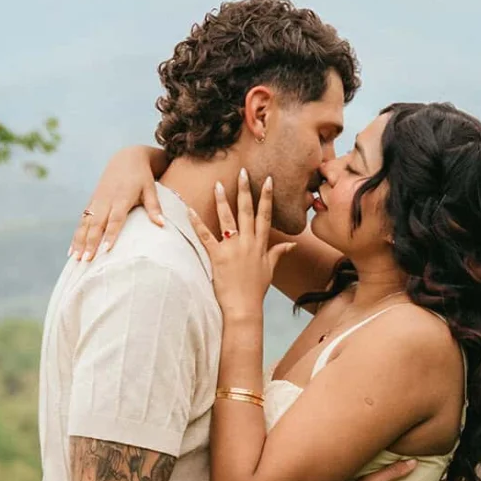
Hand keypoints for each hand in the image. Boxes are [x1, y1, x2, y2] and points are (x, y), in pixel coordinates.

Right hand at [70, 144, 164, 260]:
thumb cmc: (142, 177)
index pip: (115, 219)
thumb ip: (154, 207)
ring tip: (76, 259)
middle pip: (96, 224)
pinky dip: (76, 236)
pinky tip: (72, 251)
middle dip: (90, 242)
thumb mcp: (151, 189)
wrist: (126, 158)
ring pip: (85, 224)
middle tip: (86, 260)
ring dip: (79, 242)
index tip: (106, 250)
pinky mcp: (91, 202)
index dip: (110, 234)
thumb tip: (162, 224)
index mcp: (122, 197)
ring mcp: (96, 201)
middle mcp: (106, 200)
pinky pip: (81, 222)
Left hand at [194, 167, 296, 315]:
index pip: (265, 215)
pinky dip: (197, 223)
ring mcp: (232, 249)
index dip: (267, 196)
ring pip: (227, 220)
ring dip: (222, 201)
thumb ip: (279, 253)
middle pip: (247, 211)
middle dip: (245, 190)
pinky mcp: (217, 257)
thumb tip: (291, 244)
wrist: (244, 308)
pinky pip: (206, 236)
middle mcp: (248, 243)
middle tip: (243, 171)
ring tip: (218, 185)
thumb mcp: (270, 269)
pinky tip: (189, 210)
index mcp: (260, 244)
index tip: (268, 179)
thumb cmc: (256, 290)